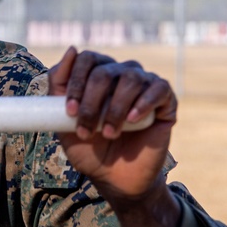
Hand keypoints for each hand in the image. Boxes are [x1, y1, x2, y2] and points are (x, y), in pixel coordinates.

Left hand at [49, 47, 180, 226]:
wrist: (115, 178)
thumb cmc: (88, 147)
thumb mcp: (63, 119)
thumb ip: (59, 85)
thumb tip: (72, 48)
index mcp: (98, 72)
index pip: (87, 59)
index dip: (76, 82)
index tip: (69, 111)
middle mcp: (122, 73)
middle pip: (105, 71)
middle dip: (91, 102)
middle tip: (86, 130)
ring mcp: (145, 85)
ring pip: (130, 79)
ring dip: (114, 109)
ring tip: (108, 134)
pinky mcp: (166, 101)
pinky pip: (158, 89)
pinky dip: (143, 103)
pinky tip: (132, 121)